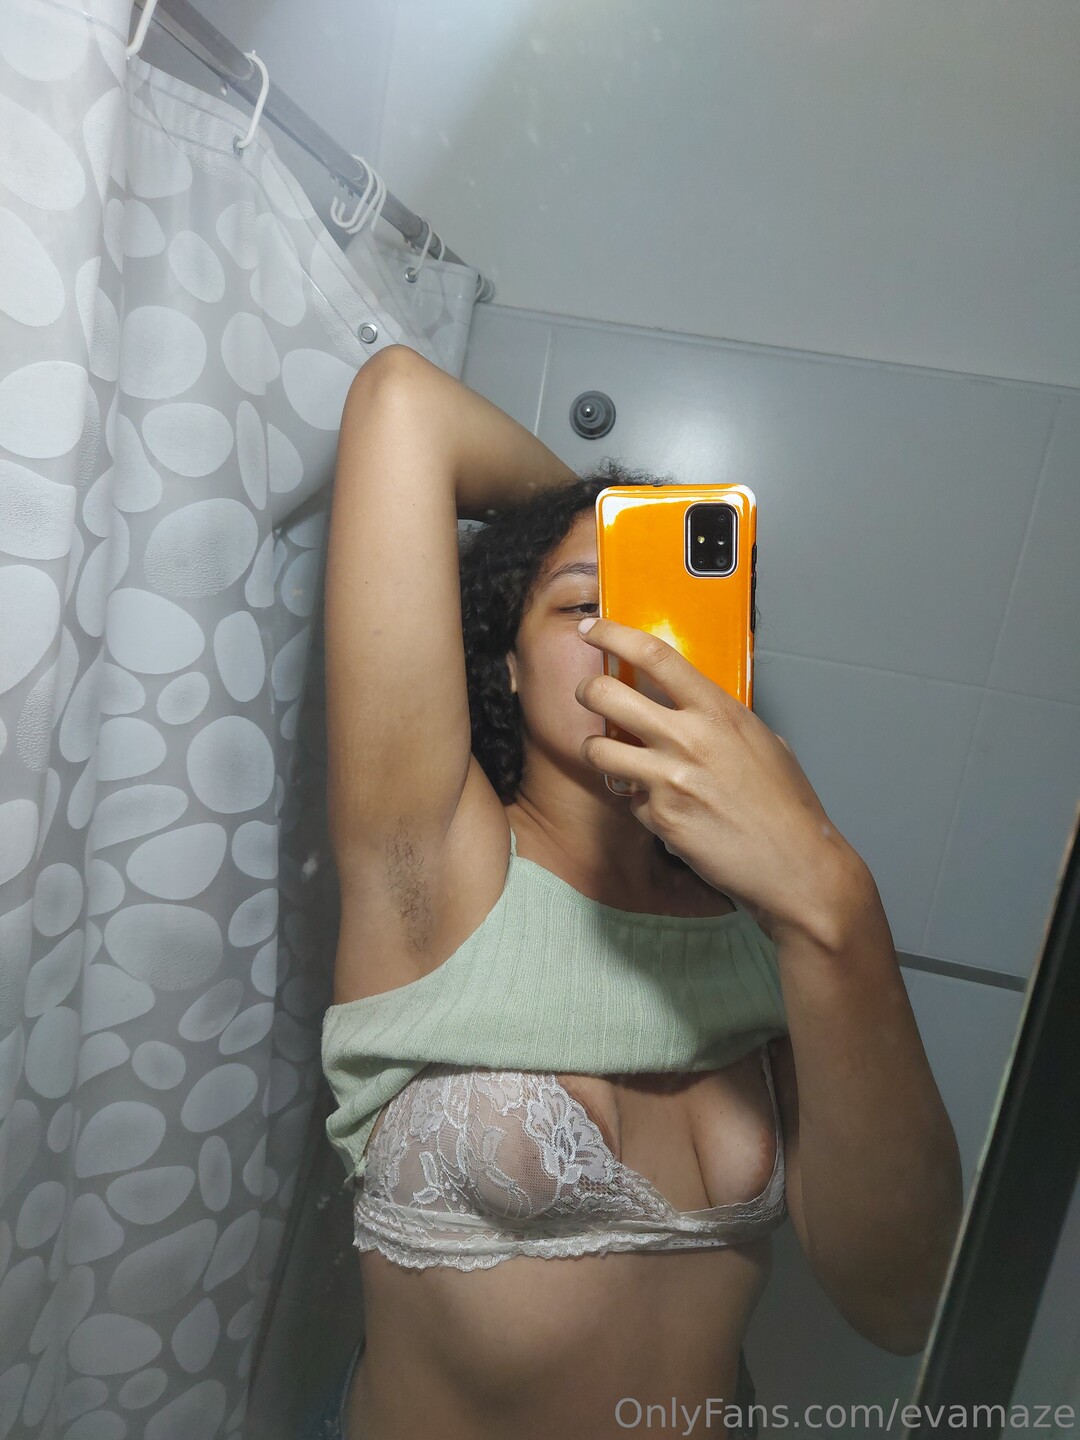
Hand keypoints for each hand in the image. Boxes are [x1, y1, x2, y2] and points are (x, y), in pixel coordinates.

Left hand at [574, 616, 862, 946]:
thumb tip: (699, 709)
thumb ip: (723, 720)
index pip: (655, 656)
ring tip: (615, 757)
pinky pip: (628, 799)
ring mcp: (668, 780)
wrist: (796, 865)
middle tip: (589, 696)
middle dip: (587, 692)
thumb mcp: (762, 742)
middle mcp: (688, 739)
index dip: (615, 635)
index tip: (595, 629)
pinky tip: (666, 809)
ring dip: (598, 751)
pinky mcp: (659, 818)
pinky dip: (640, 803)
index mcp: (718, 712)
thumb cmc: (786, 807)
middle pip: (606, 696)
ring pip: (598, 750)